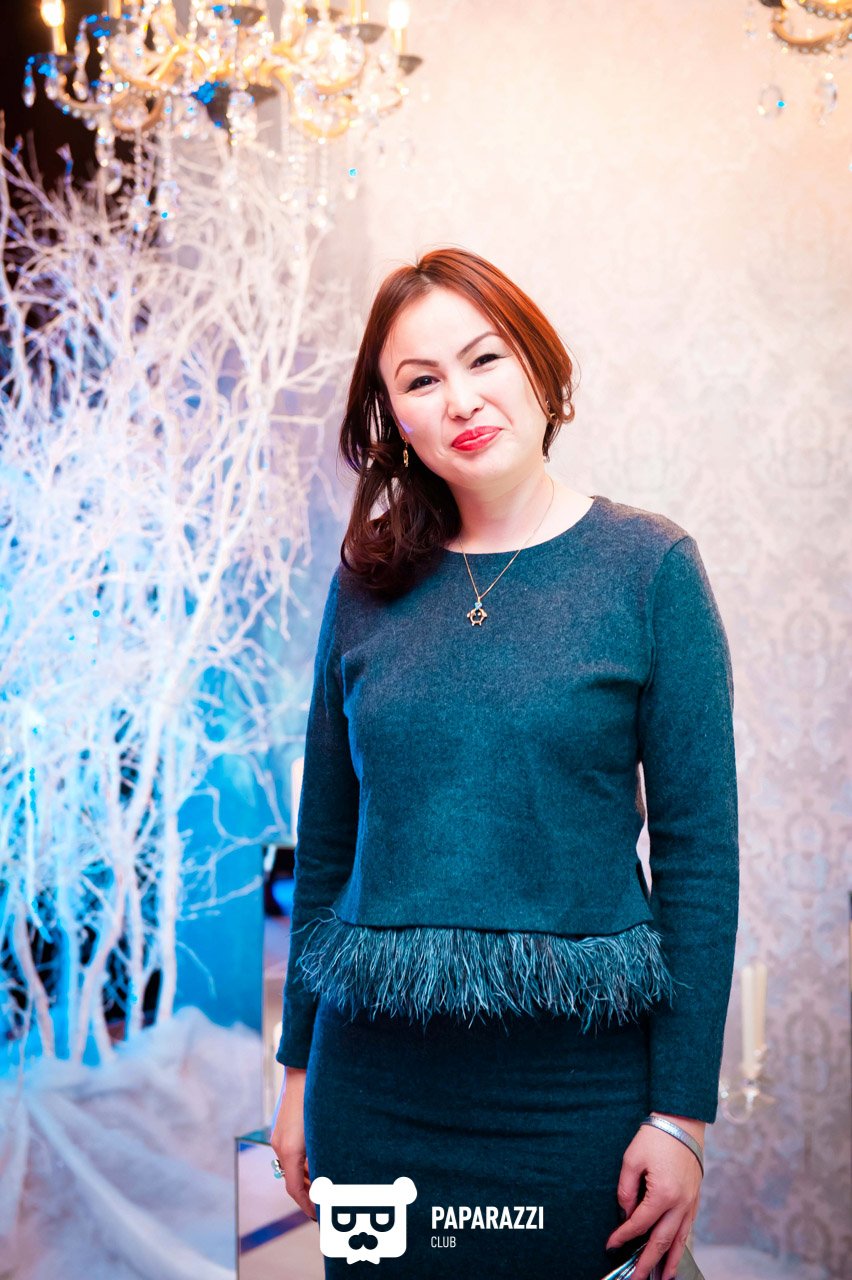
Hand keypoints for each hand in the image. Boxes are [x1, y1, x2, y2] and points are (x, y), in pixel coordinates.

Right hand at [269, 1066, 316, 1221]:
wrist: (303, 1070)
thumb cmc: (315, 1099)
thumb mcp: (322, 1133)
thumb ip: (323, 1156)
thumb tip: (328, 1178)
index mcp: (289, 1151)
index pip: (294, 1189)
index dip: (307, 1205)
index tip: (319, 1216)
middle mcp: (281, 1146)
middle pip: (292, 1180)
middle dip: (308, 1194)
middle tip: (324, 1206)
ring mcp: (280, 1136)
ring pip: (292, 1166)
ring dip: (306, 1178)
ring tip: (324, 1187)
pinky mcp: (283, 1127)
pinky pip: (291, 1153)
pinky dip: (303, 1163)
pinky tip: (318, 1161)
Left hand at [605, 1114, 704, 1279]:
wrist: (682, 1123)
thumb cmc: (655, 1138)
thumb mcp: (632, 1159)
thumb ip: (626, 1189)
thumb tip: (625, 1212)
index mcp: (663, 1194)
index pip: (640, 1224)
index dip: (624, 1236)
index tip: (611, 1245)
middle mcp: (680, 1204)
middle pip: (663, 1241)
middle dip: (649, 1263)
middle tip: (637, 1279)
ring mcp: (690, 1203)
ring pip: (680, 1240)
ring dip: (671, 1262)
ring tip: (663, 1278)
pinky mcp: (695, 1200)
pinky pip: (688, 1229)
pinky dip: (682, 1245)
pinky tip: (676, 1253)